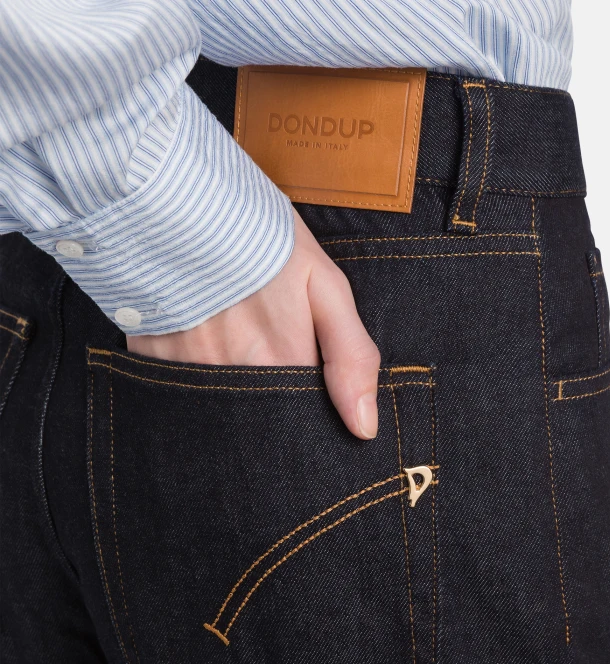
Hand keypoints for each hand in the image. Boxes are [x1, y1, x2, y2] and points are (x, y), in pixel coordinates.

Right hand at [127, 209, 379, 438]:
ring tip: (236, 352)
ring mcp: (189, 377)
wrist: (173, 196)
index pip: (304, 426)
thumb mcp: (322, 283)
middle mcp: (235, 383)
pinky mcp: (152, 364)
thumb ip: (350, 357)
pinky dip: (194, 382)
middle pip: (261, 429)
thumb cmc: (257, 236)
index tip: (314, 407)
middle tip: (270, 367)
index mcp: (283, 367)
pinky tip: (200, 348)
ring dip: (234, 401)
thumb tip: (365, 428)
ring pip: (222, 415)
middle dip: (272, 420)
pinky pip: (180, 394)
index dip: (313, 421)